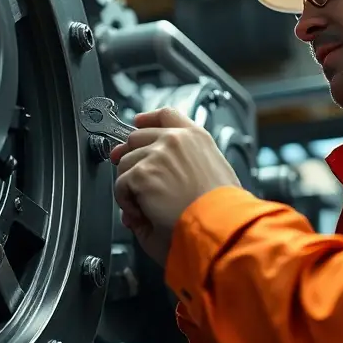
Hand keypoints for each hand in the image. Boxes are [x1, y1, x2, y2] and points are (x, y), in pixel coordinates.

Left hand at [110, 107, 241, 265]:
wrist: (219, 227)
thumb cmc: (221, 212)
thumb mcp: (212, 177)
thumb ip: (183, 170)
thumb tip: (158, 182)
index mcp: (197, 138)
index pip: (165, 115)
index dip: (147, 120)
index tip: (138, 124)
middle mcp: (176, 140)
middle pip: (137, 137)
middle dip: (129, 156)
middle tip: (131, 179)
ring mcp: (157, 155)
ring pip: (125, 163)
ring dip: (130, 184)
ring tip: (147, 205)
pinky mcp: (142, 174)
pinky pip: (120, 185)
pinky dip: (126, 201)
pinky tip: (143, 212)